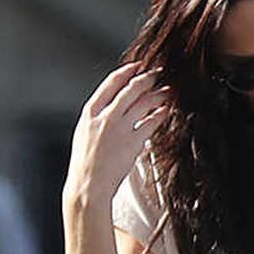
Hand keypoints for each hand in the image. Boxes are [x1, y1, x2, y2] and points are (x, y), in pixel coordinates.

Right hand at [66, 61, 165, 205]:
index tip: (137, 66)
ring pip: (143, 103)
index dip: (126, 72)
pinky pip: (151, 123)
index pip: (110, 84)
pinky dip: (160, 115)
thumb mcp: (85, 134)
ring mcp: (119, 129)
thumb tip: (114, 106)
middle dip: (146, 78)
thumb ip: (98, 118)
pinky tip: (166, 111)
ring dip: (157, 94)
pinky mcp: (133, 143)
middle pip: (130, 90)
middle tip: (158, 73)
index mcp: (90, 113)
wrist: (87, 186)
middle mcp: (105, 117)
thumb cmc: (86, 164)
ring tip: (167, 91)